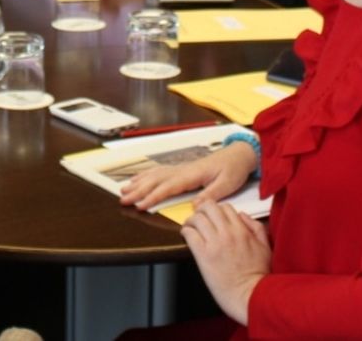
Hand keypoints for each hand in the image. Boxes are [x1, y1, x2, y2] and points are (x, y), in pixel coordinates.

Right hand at [118, 141, 256, 210]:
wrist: (239, 154)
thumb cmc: (234, 169)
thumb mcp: (227, 184)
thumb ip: (211, 195)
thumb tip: (194, 206)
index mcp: (192, 174)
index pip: (168, 187)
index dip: (153, 196)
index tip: (140, 205)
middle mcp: (183, 170)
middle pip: (155, 180)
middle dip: (138, 190)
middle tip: (123, 200)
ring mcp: (181, 168)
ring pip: (154, 175)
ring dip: (138, 183)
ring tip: (123, 191)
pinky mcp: (182, 169)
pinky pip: (159, 172)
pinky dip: (146, 175)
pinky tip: (138, 179)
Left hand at [181, 200, 270, 325]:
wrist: (249, 295)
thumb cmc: (257, 275)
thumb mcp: (264, 247)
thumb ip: (255, 227)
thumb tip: (242, 216)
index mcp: (242, 231)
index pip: (225, 207)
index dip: (217, 209)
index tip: (213, 216)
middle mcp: (227, 233)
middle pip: (208, 207)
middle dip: (202, 210)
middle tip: (199, 217)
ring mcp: (214, 243)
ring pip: (196, 218)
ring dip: (191, 221)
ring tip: (190, 226)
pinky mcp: (203, 255)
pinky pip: (190, 234)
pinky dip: (186, 232)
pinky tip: (187, 235)